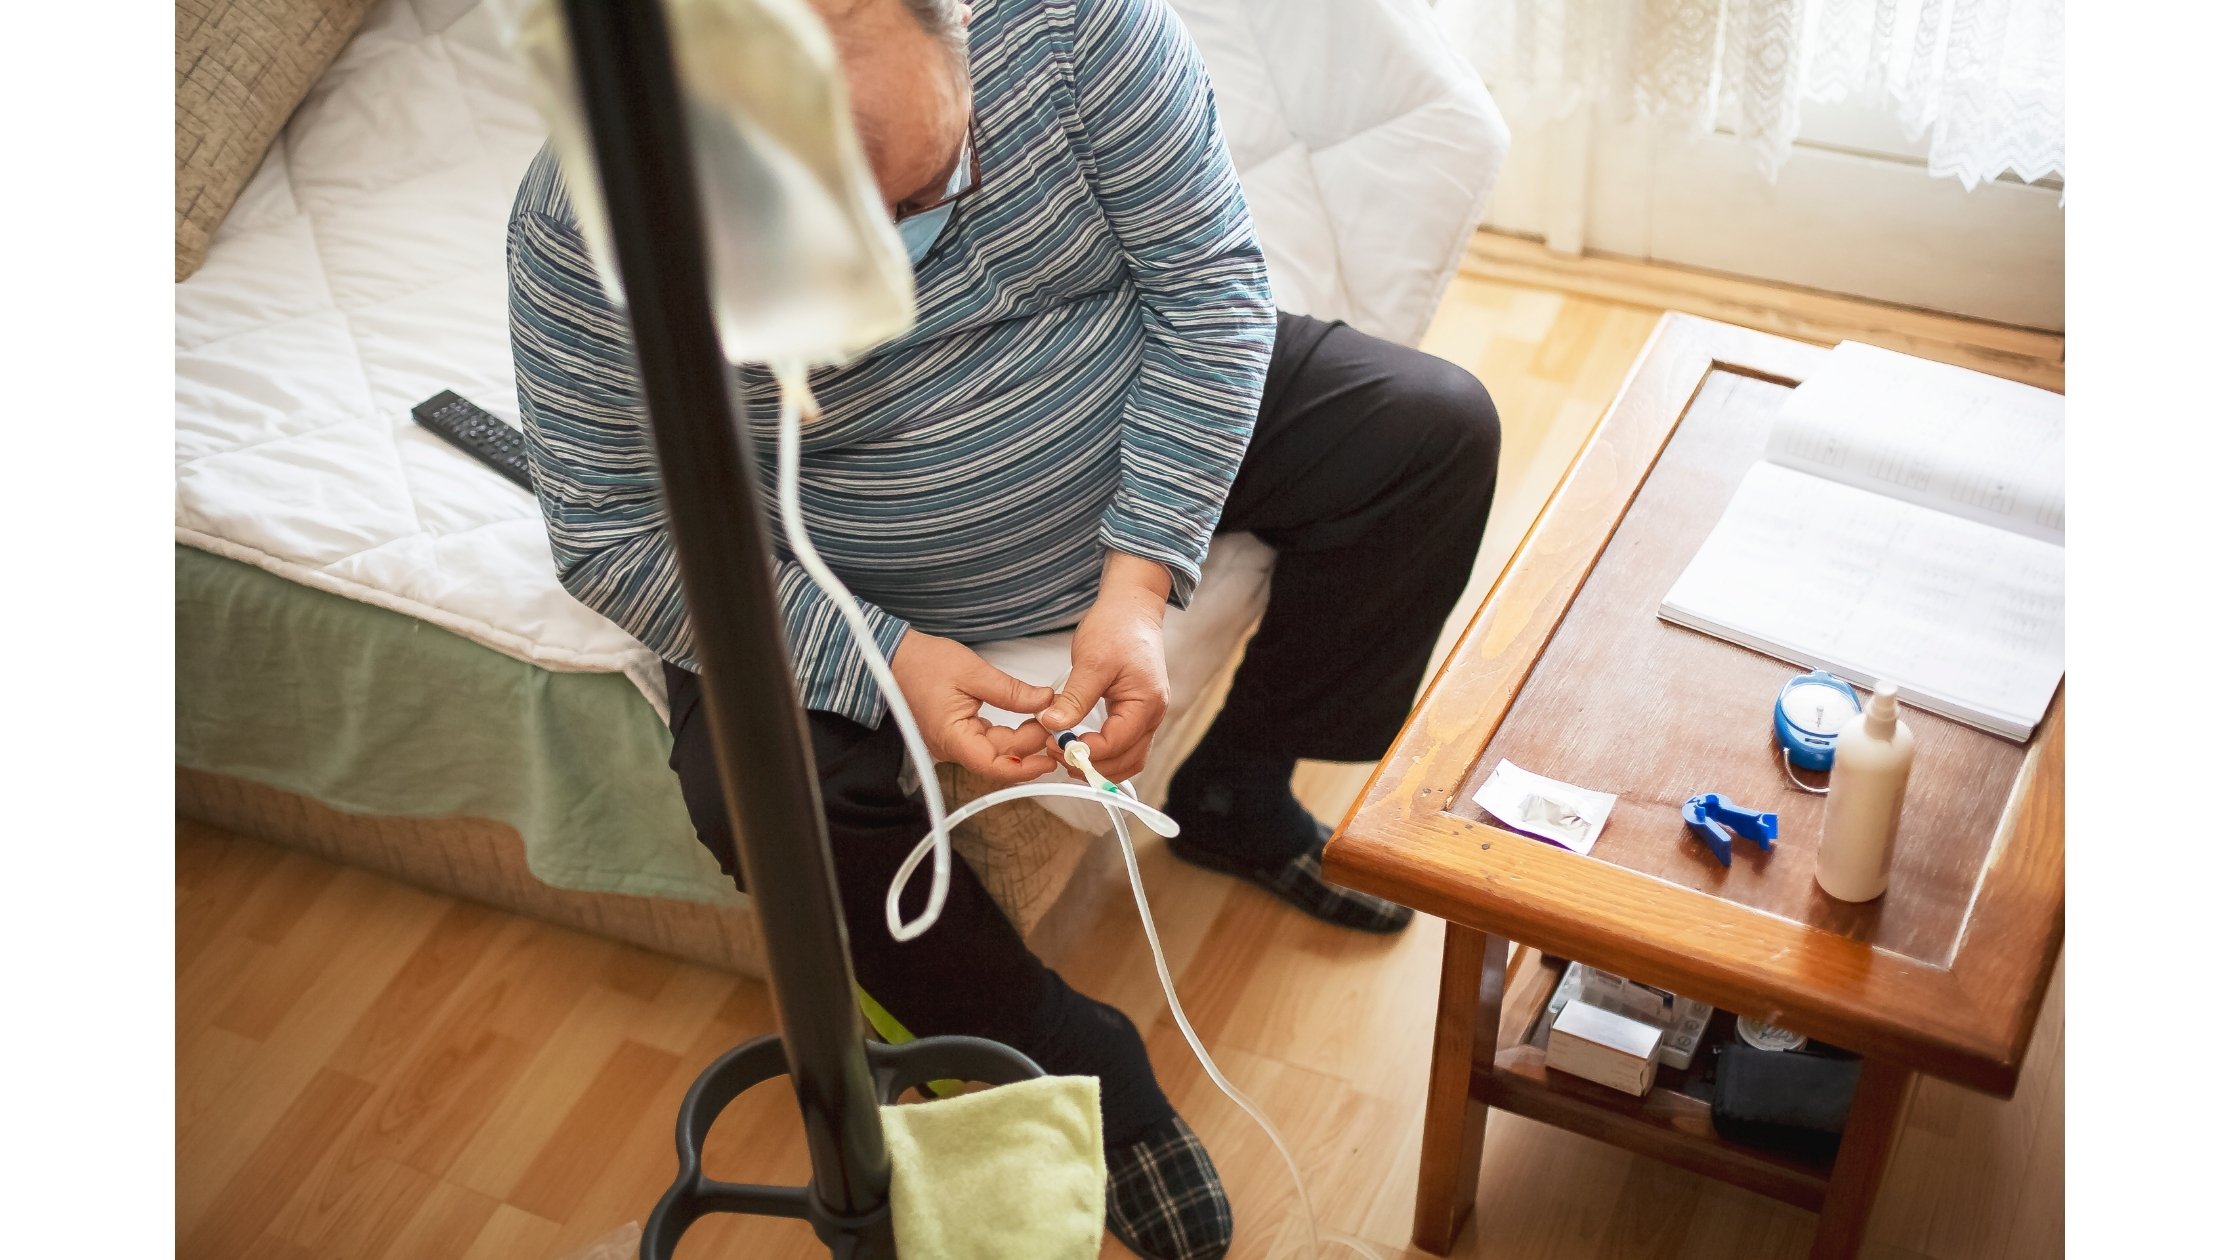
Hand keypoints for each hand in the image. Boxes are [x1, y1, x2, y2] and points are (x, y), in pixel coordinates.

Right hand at [891, 630, 1059, 785]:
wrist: (900, 657)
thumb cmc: (925, 664)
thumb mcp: (975, 673)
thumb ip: (1011, 692)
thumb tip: (1045, 702)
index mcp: (951, 737)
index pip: (992, 766)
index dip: (1024, 768)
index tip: (1048, 760)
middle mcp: (952, 747)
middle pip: (999, 758)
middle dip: (1030, 745)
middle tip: (1055, 725)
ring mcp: (956, 742)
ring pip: (996, 750)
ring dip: (1022, 739)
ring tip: (1044, 719)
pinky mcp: (960, 733)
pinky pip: (989, 740)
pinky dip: (1010, 732)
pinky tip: (1028, 719)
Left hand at [1037, 553, 1171, 780]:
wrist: (1131, 608)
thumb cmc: (1117, 627)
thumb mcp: (1091, 662)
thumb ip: (1074, 698)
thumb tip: (1053, 725)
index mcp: (1146, 703)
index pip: (1115, 745)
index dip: (1084, 751)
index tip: (1054, 743)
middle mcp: (1152, 715)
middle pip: (1127, 761)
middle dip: (1092, 765)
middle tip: (1056, 753)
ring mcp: (1147, 715)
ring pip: (1128, 758)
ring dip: (1099, 764)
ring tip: (1066, 752)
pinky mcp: (1137, 712)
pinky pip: (1125, 744)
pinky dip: (1104, 752)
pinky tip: (1080, 744)